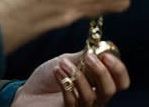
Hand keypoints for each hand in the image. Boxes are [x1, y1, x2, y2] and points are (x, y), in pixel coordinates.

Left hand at [12, 52, 129, 106]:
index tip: (105, 54)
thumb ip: (82, 58)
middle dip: (101, 71)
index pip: (120, 81)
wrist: (27, 93)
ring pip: (91, 96)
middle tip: (88, 57)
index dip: (118, 69)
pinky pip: (73, 101)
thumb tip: (98, 47)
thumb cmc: (48, 78)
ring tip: (62, 63)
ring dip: (77, 75)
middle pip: (110, 90)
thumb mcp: (66, 62)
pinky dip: (65, 83)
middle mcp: (95, 99)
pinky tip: (56, 72)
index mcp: (99, 84)